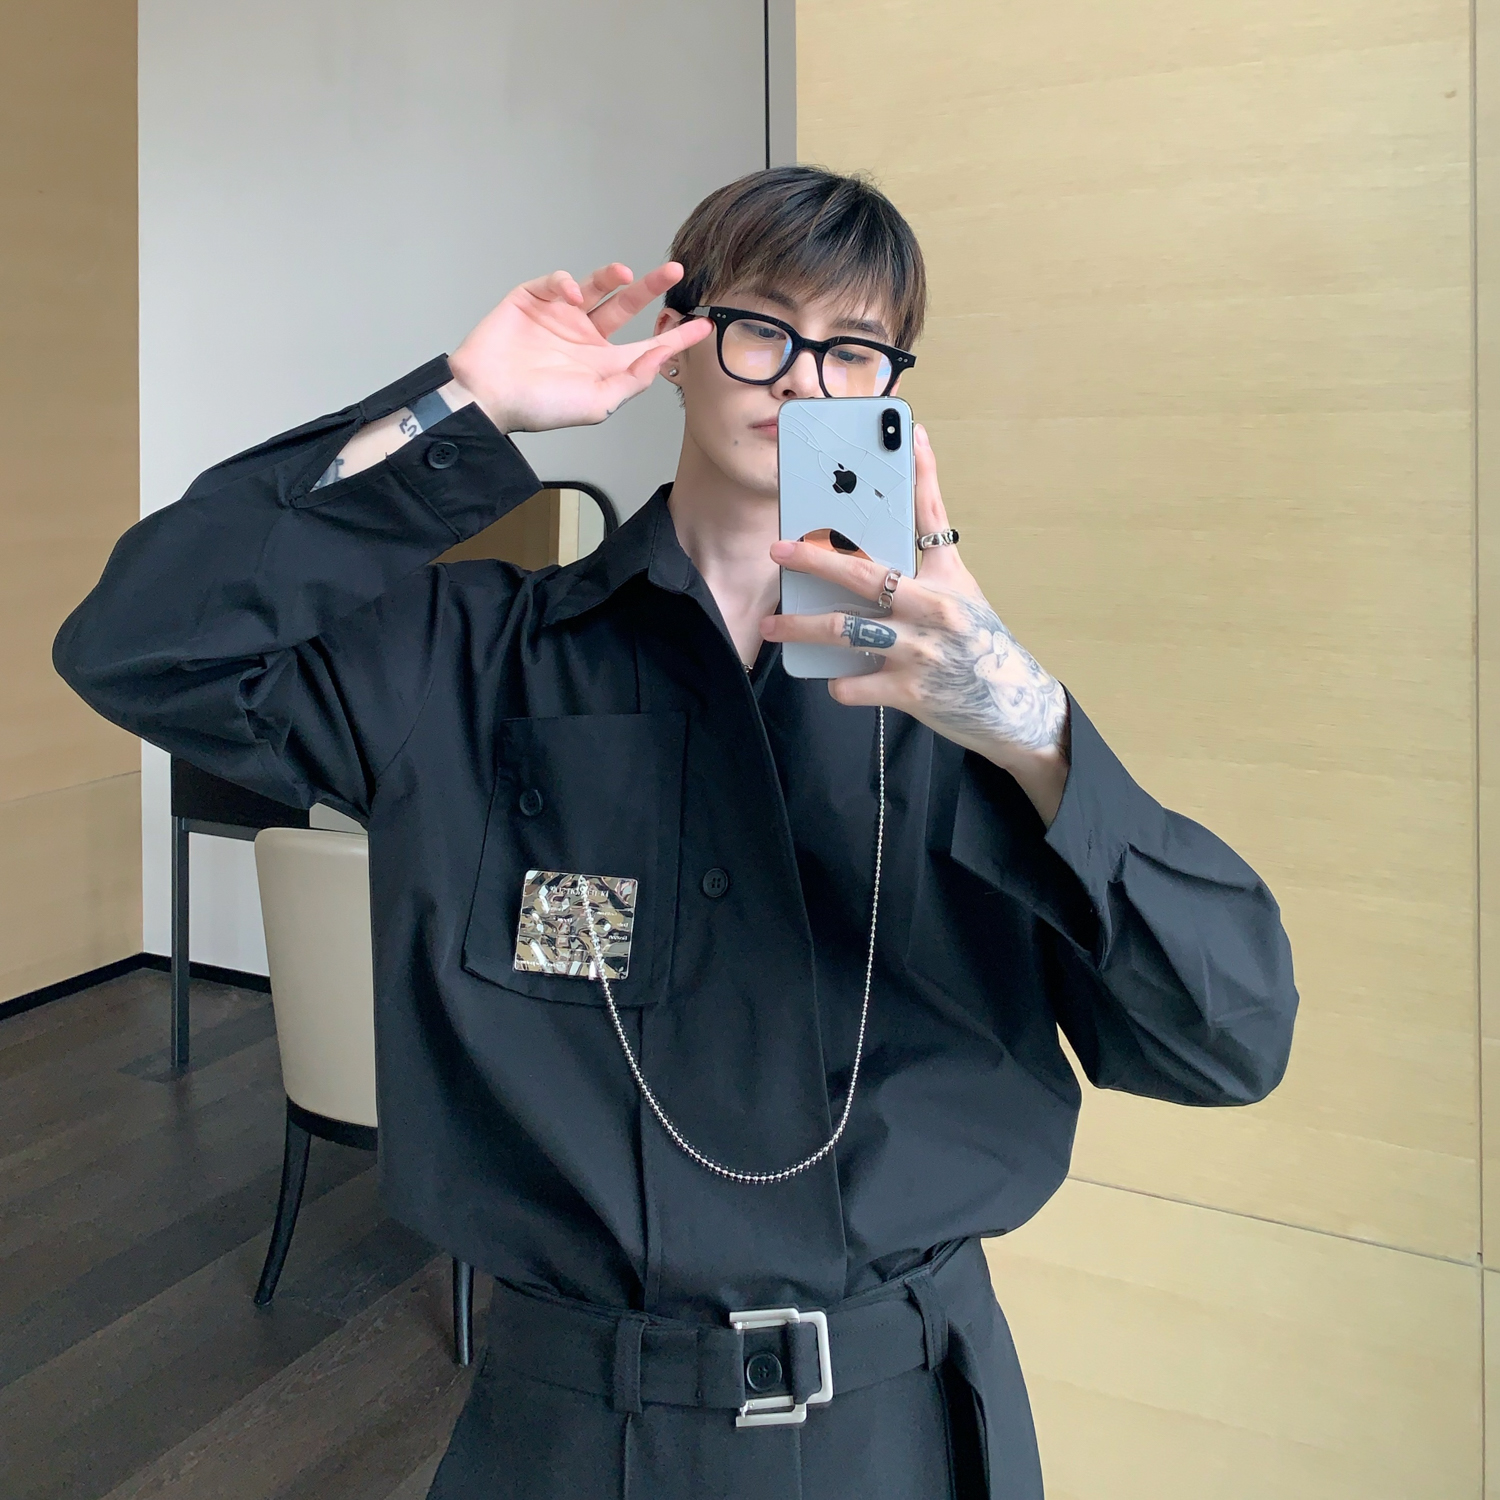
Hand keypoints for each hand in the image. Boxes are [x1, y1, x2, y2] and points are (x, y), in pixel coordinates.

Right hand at [449, 262, 711, 433]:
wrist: (487, 395)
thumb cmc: (539, 407)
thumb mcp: (596, 403)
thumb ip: (631, 381)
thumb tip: (662, 358)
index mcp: (602, 364)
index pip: (647, 346)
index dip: (676, 336)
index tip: (703, 324)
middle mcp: (585, 338)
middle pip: (626, 307)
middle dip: (651, 288)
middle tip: (674, 269)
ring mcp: (559, 316)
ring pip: (595, 287)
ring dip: (612, 276)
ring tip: (624, 275)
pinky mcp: (533, 300)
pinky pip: (556, 282)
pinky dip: (565, 282)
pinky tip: (569, 295)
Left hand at [761, 424, 1071, 822]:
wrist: (1014, 708)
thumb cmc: (980, 647)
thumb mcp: (962, 595)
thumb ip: (927, 563)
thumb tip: (889, 537)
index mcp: (948, 580)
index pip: (932, 517)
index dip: (922, 475)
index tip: (910, 435)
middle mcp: (935, 609)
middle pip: (866, 575)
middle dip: (815, 558)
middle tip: (779, 550)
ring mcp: (921, 652)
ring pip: (846, 631)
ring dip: (801, 628)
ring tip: (774, 627)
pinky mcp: (910, 692)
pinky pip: (853, 683)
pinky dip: (837, 681)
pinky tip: (835, 677)